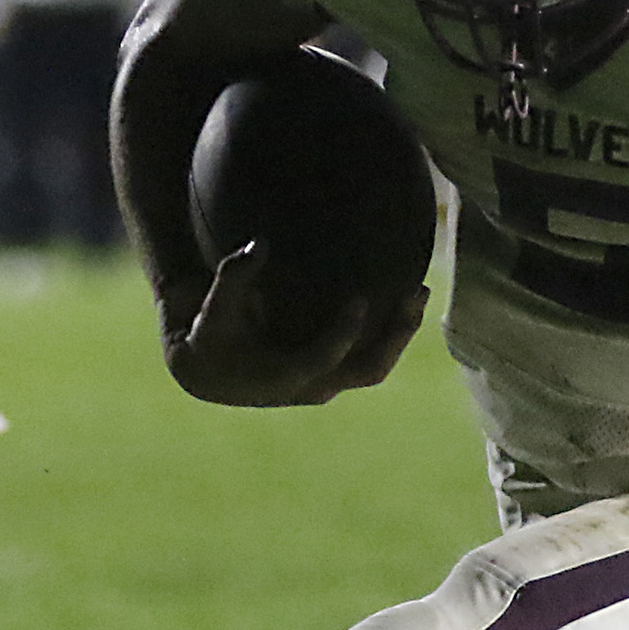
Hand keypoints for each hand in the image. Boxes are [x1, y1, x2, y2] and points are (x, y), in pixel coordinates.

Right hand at [164, 243, 424, 407]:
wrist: (209, 374)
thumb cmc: (210, 337)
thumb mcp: (212, 310)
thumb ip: (233, 277)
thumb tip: (259, 243)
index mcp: (283, 377)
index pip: (322, 358)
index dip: (343, 333)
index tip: (360, 299)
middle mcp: (312, 386)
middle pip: (369, 368)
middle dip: (396, 334)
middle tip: (414, 293)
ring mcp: (327, 383)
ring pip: (377, 366)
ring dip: (401, 332)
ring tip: (419, 292)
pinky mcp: (333, 374)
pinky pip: (370, 357)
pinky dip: (389, 331)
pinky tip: (400, 294)